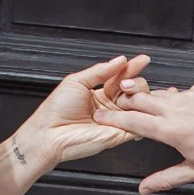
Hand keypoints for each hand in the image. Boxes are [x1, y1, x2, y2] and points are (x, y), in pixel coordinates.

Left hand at [23, 54, 151, 165]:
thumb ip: (100, 70)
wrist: (51, 134)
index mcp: (99, 93)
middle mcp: (109, 106)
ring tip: (128, 92)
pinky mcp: (120, 133)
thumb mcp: (77, 81)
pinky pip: (138, 123)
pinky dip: (141, 113)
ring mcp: (116, 120)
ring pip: (140, 104)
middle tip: (126, 82)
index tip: (142, 60)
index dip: (132, 68)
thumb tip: (119, 60)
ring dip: (138, 95)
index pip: (121, 78)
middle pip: (134, 90)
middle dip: (135, 81)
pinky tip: (136, 105)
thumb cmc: (56, 110)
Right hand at [92, 83, 193, 192]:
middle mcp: (179, 109)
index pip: (134, 121)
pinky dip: (173, 98)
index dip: (113, 119)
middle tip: (115, 106)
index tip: (101, 117)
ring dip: (147, 99)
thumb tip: (146, 188)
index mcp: (173, 131)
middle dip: (125, 102)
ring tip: (141, 106)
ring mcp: (190, 96)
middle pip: (141, 100)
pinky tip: (176, 107)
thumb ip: (166, 178)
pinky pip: (180, 92)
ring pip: (159, 93)